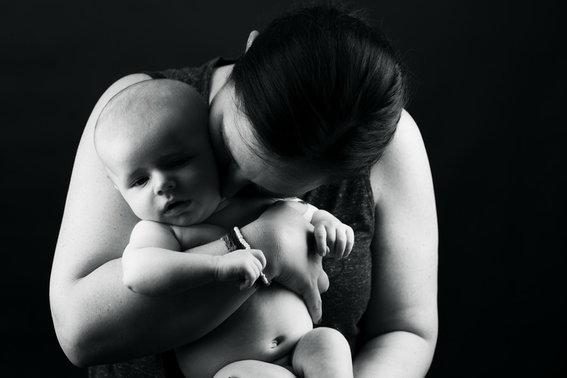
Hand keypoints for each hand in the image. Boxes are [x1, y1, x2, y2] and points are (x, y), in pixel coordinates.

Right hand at [215, 249, 266, 289]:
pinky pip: (252, 278)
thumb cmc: (224, 269)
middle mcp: (248, 254)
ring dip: (249, 282)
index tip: (254, 272)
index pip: (260, 255)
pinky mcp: (245, 265)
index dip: (261, 264)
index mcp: (246, 252)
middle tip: (243, 281)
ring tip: (240, 284)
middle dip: (253, 276)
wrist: (214, 267)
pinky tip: (240, 286)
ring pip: (256, 274)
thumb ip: (247, 266)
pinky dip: (247, 285)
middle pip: (259, 267)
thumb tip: (258, 276)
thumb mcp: (238, 264)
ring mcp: (247, 259)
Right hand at [242, 201, 328, 322]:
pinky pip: (314, 301)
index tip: (306, 253)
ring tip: (311, 294)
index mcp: (312, 239)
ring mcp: (311, 272)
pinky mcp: (305, 286)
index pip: (319, 246)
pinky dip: (315, 309)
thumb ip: (293, 206)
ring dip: (316, 288)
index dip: (312, 250)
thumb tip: (301, 203)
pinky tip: (317, 317)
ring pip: (320, 284)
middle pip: (320, 266)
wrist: (262, 246)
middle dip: (316, 270)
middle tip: (306, 273)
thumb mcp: (285, 208)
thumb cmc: (271, 227)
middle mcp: (315, 256)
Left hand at [311, 210, 354, 258]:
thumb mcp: (316, 243)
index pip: (321, 236)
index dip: (321, 246)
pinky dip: (347, 250)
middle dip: (331, 250)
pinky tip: (344, 254)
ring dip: (339, 252)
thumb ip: (319, 248)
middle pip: (331, 240)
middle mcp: (330, 224)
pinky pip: (350, 241)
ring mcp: (340, 226)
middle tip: (331, 255)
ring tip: (337, 256)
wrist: (328, 226)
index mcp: (320, 226)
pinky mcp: (349, 229)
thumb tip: (328, 251)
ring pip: (341, 240)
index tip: (322, 255)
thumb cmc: (320, 239)